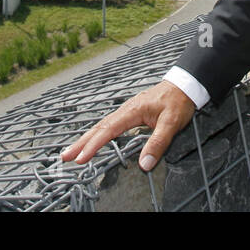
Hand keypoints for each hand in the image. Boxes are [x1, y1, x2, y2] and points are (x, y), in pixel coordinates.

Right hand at [60, 80, 196, 171]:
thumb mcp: (172, 123)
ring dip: (87, 138)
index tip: (81, 158)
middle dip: (81, 143)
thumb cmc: (178, 101)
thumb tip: (145, 164)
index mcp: (132, 110)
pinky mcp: (130, 113)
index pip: (108, 130)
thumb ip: (158, 143)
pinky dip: (98, 134)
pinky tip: (94, 140)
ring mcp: (127, 111)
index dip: (93, 145)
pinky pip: (109, 125)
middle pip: (99, 127)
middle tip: (65, 156)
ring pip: (102, 126)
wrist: (184, 85)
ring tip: (73, 151)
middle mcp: (126, 110)